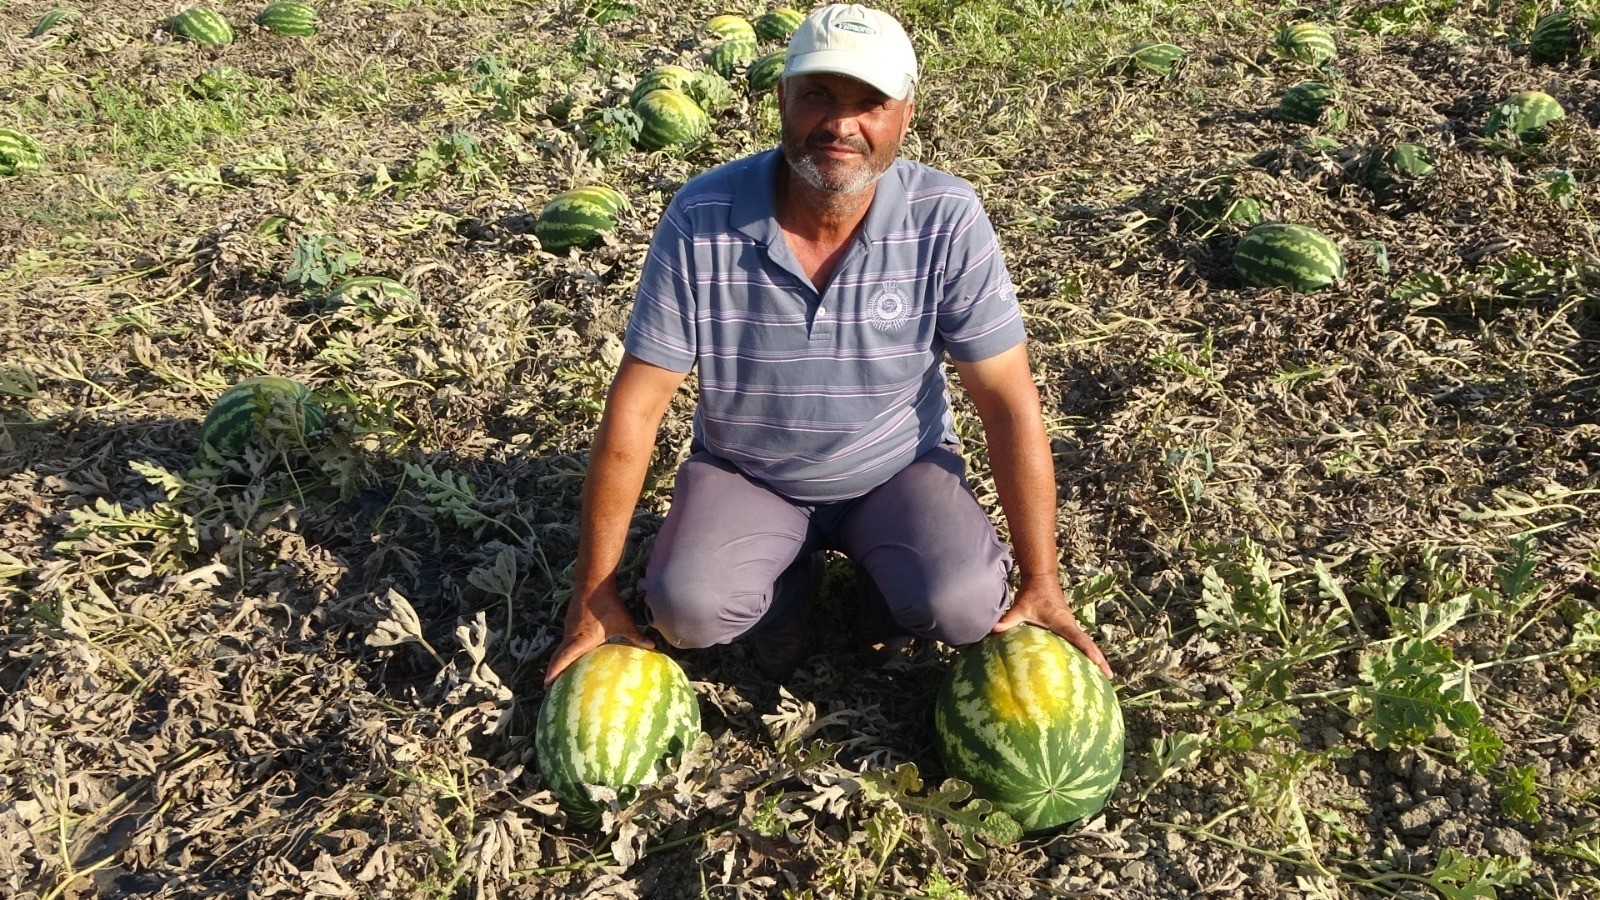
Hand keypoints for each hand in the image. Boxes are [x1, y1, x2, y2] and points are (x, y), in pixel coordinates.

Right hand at [544, 580, 654, 685]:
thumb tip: (652, 647)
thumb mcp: (624, 622)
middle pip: (558, 657)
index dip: (555, 671)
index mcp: (582, 639)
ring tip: (558, 676)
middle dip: (552, 671)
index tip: (547, 683)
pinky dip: (564, 650)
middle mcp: (572, 635)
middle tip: (549, 687)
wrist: (593, 582)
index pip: (564, 658)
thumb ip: (636, 636)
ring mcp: (569, 628)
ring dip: (558, 661)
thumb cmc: (609, 604)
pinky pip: (565, 639)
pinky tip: (569, 655)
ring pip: (561, 648)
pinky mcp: (570, 622)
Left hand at [992, 577, 1112, 679]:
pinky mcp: (1068, 626)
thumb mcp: (1020, 607)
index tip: (1099, 662)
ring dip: (1097, 657)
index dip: (1089, 651)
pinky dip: (1088, 651)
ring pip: (1087, 643)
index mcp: (1061, 622)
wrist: (1041, 578)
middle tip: (1110, 677)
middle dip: (1100, 660)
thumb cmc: (1032, 593)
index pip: (1078, 638)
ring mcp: (1071, 625)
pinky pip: (1081, 641)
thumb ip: (1008, 620)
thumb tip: (994, 630)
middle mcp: (1070, 624)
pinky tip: (1091, 663)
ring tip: (1107, 675)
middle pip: (1089, 644)